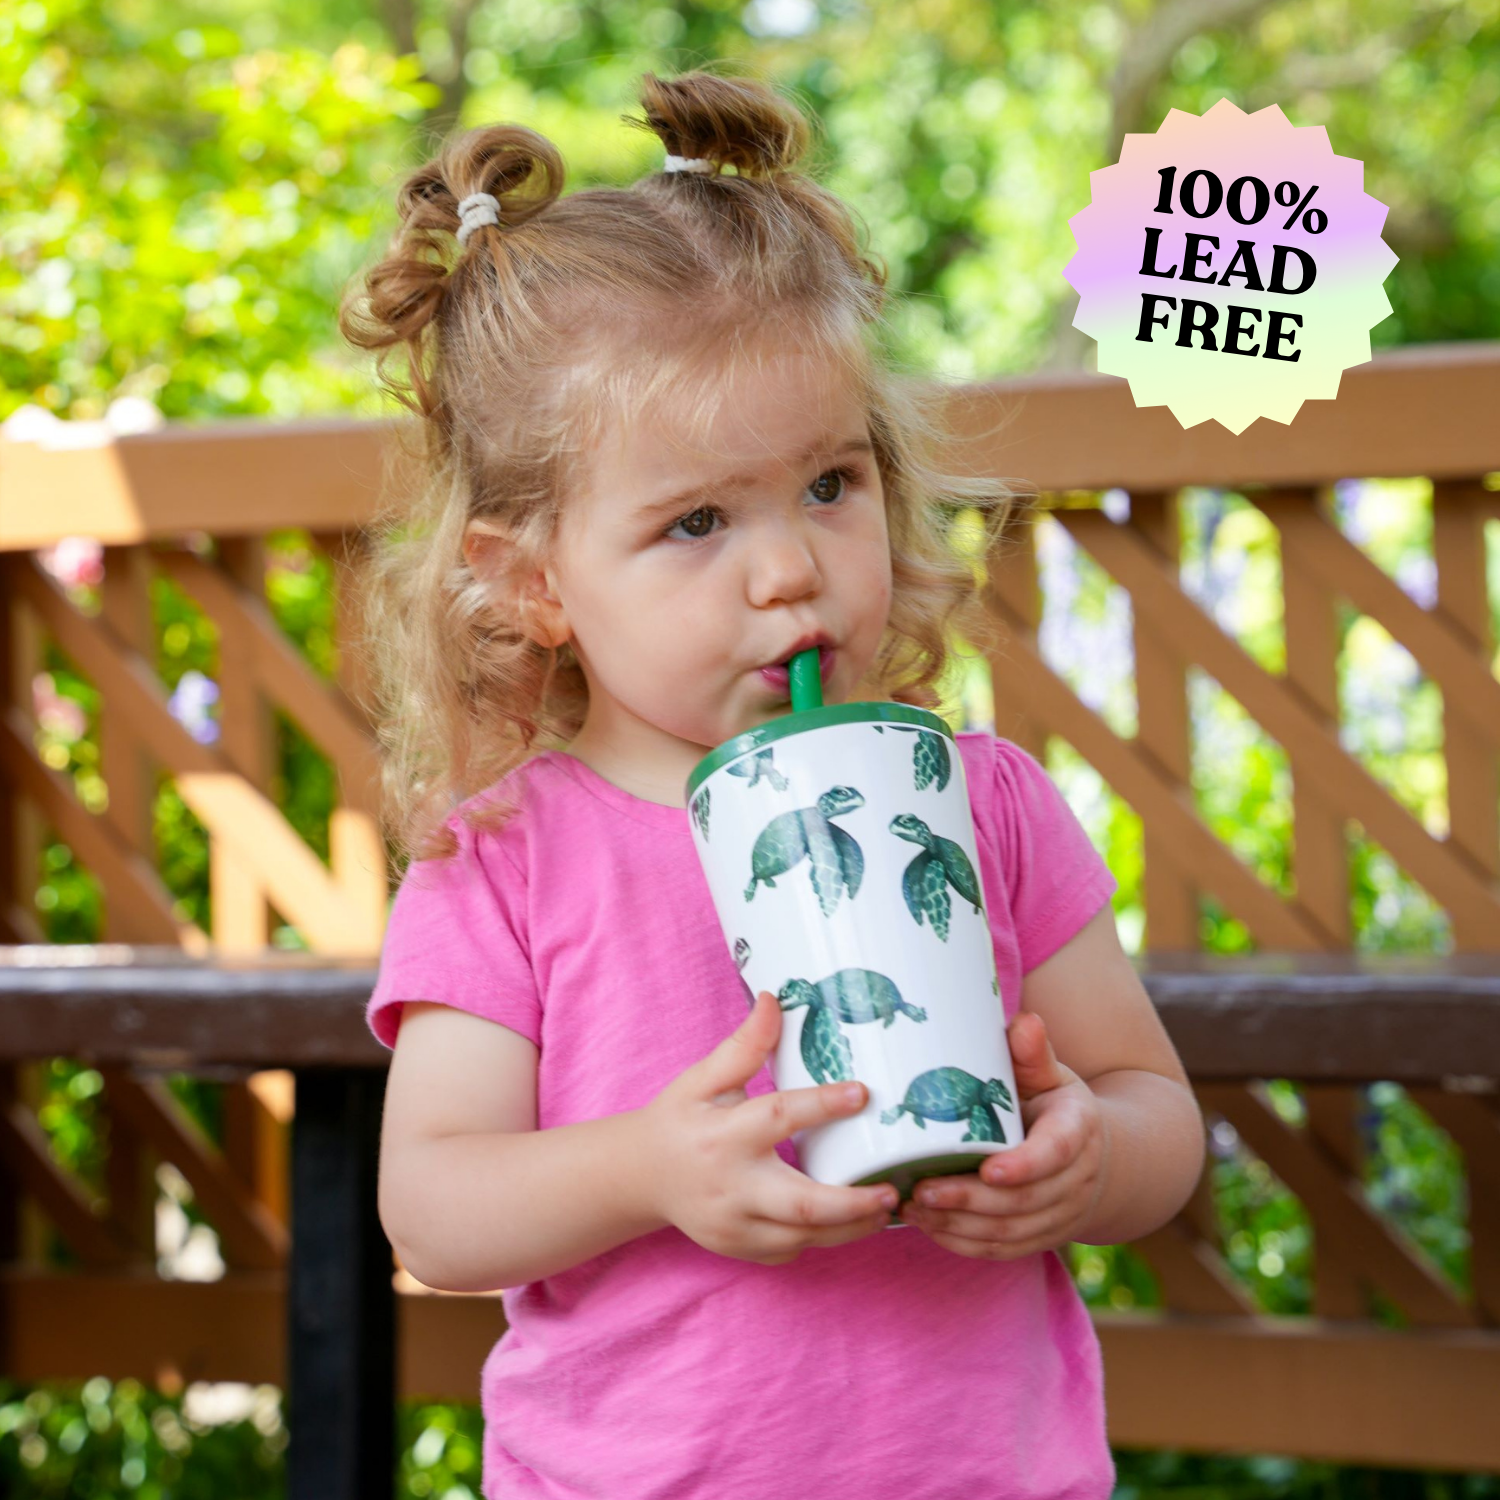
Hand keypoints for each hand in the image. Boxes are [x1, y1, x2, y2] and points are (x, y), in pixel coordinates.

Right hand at [638, 990, 900, 1264]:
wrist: (640, 1175)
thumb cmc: (678, 1120)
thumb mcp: (701, 1079)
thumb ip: (742, 1046)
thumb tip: (775, 1000)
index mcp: (724, 1136)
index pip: (779, 1117)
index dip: (824, 1105)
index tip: (863, 1093)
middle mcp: (731, 1187)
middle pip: (802, 1205)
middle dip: (852, 1203)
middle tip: (891, 1191)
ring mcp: (734, 1227)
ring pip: (803, 1237)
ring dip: (849, 1227)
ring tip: (884, 1207)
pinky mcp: (738, 1249)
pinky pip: (790, 1250)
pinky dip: (821, 1238)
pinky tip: (846, 1221)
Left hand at [896, 1010, 1110, 1258]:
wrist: (1092, 1155)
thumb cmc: (1054, 1104)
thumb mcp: (1050, 1074)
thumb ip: (1032, 1053)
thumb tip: (1024, 1022)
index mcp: (1078, 1130)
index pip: (1057, 1152)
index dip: (1025, 1165)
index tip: (988, 1170)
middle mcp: (1076, 1179)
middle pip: (1025, 1201)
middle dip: (971, 1200)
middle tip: (922, 1190)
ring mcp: (1060, 1214)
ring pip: (1011, 1232)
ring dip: (960, 1226)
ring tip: (913, 1208)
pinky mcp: (1040, 1238)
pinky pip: (1002, 1250)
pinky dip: (963, 1243)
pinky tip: (928, 1227)